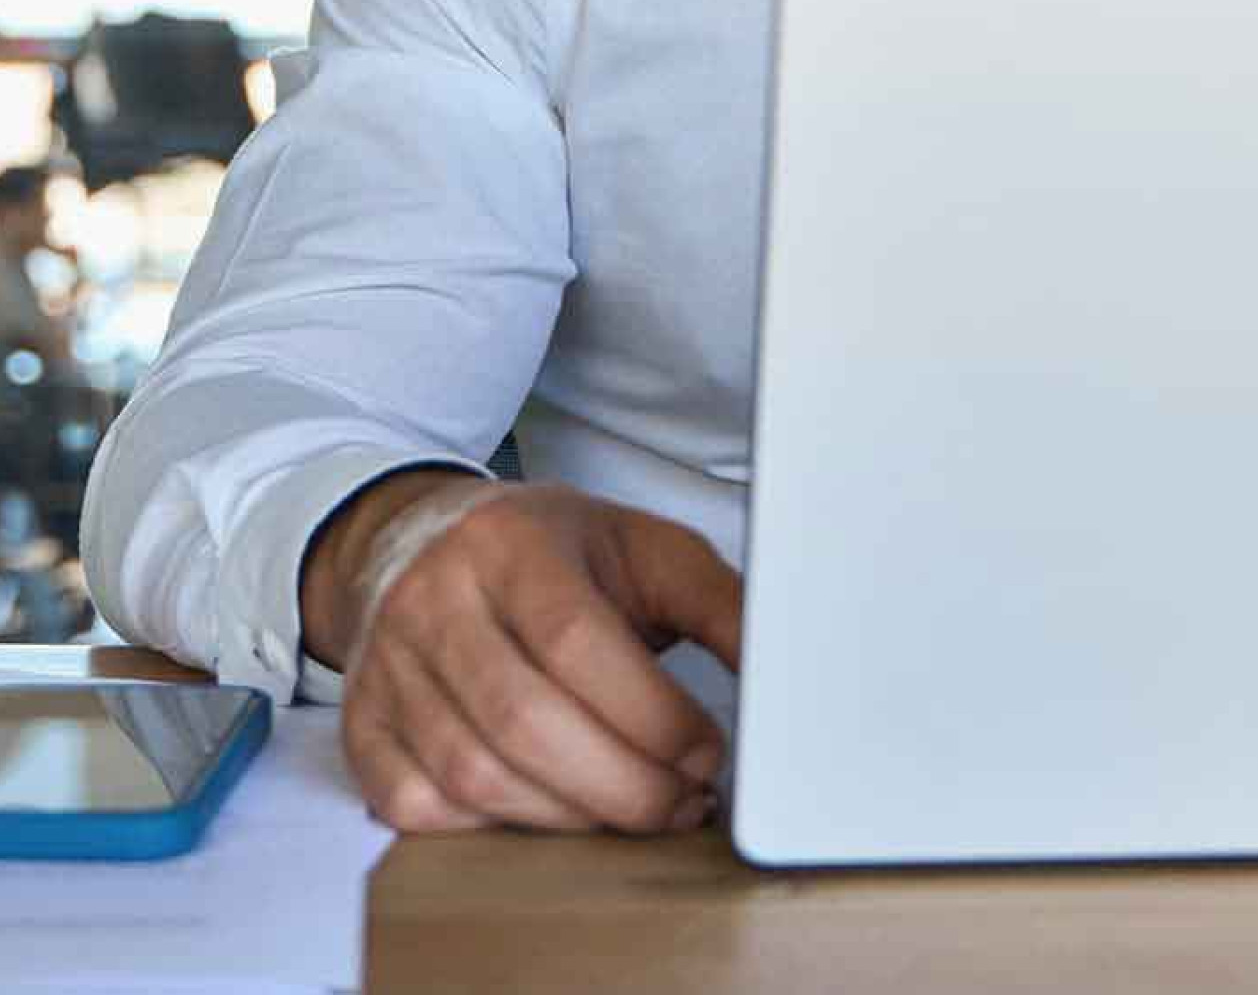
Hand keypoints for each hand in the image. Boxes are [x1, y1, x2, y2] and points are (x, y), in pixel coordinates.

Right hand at [310, 476, 741, 834]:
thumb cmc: (552, 551)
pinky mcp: (362, 728)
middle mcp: (436, 602)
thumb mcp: (643, 547)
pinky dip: (495, 827)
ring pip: (475, 775)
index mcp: (512, 544)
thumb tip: (781, 658)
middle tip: (686, 801)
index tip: (708, 752)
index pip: (576, 640)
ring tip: (640, 811)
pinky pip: (421, 806)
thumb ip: (716, 599)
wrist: (423, 543)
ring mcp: (389, 668)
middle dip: (622, 782)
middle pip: (524, 720)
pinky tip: (555, 812)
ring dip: (571, 815)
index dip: (649, 713)